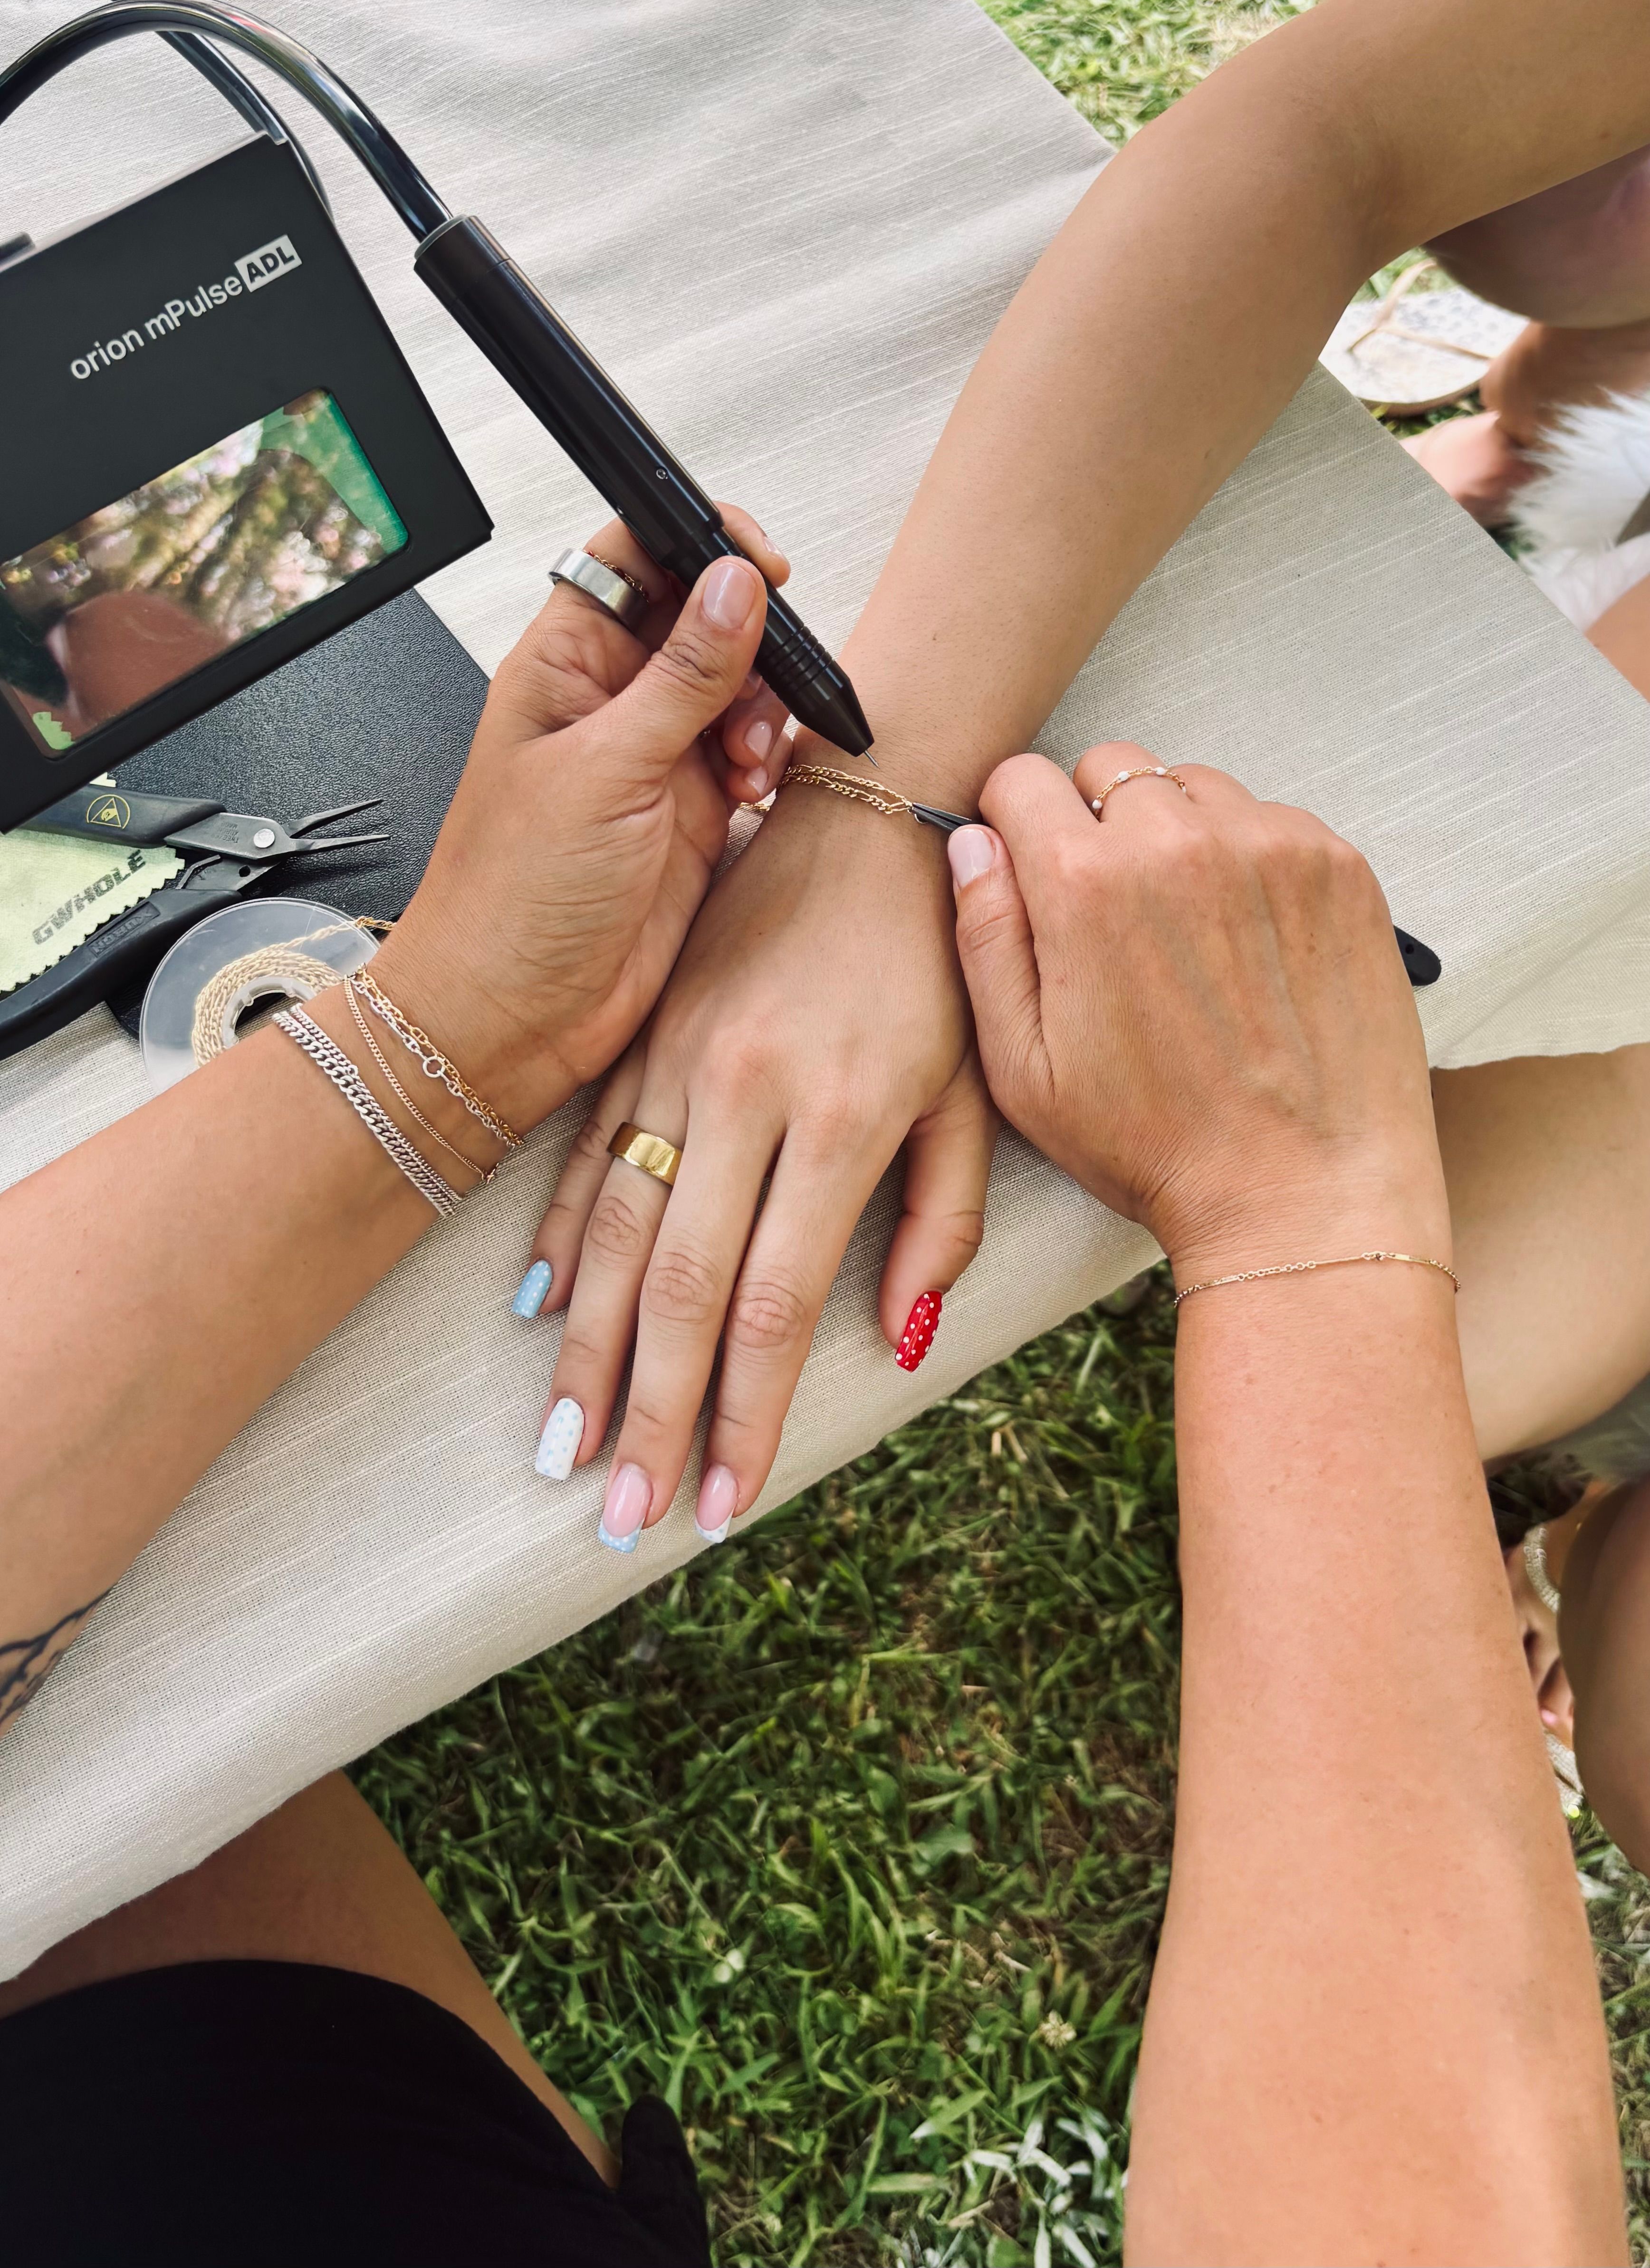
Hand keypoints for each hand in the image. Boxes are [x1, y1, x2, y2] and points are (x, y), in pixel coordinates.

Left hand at [372, 507, 791, 1133]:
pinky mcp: (688, 814)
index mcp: (563, 665)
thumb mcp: (604, 770)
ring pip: (736, 689)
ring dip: (760, 712)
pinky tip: (751, 793)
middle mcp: (608, 702)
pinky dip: (764, 764)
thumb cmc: (511, 901)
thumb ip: (682, 676)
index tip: (756, 564)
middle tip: (761, 681)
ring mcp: (651, 758)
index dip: (698, 543)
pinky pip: (747, 757)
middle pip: (701, 619)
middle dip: (748, 642)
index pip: (634, 556)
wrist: (512, 1017)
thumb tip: (735, 585)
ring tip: (745, 762)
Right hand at [520, 770, 994, 1543]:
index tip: (719, 1501)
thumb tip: (904, 1339)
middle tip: (618, 1515)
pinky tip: (539, 1311)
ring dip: (585, 1351)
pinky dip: (560, 1237)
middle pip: (678, 1287)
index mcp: (840, 1117)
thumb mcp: (978, 1088)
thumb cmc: (939, 957)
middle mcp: (745, 1093)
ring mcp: (680, 1060)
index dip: (743, 1414)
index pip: (774, 1303)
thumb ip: (945, 1219)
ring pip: (615, 1230)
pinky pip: (588, 1151)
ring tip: (563, 1445)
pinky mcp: (645, 1032)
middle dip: (647, 1414)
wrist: (871, 808)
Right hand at [947, 740, 1447, 1277]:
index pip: (1024, 779)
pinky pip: (1271, 818)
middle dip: (1097, 823)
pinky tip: (1248, 940)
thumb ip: (985, 938)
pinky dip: (1251, 859)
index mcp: (1084, 883)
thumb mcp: (1023, 1068)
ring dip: (1178, 834)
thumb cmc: (1157, 1147)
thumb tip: (974, 842)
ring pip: (1193, 786)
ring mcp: (1269, 845)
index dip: (1018, 825)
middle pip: (1111, 768)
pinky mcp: (1337, 865)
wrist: (1306, 1194)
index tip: (1035, 870)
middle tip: (1114, 912)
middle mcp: (1178, 840)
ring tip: (1188, 929)